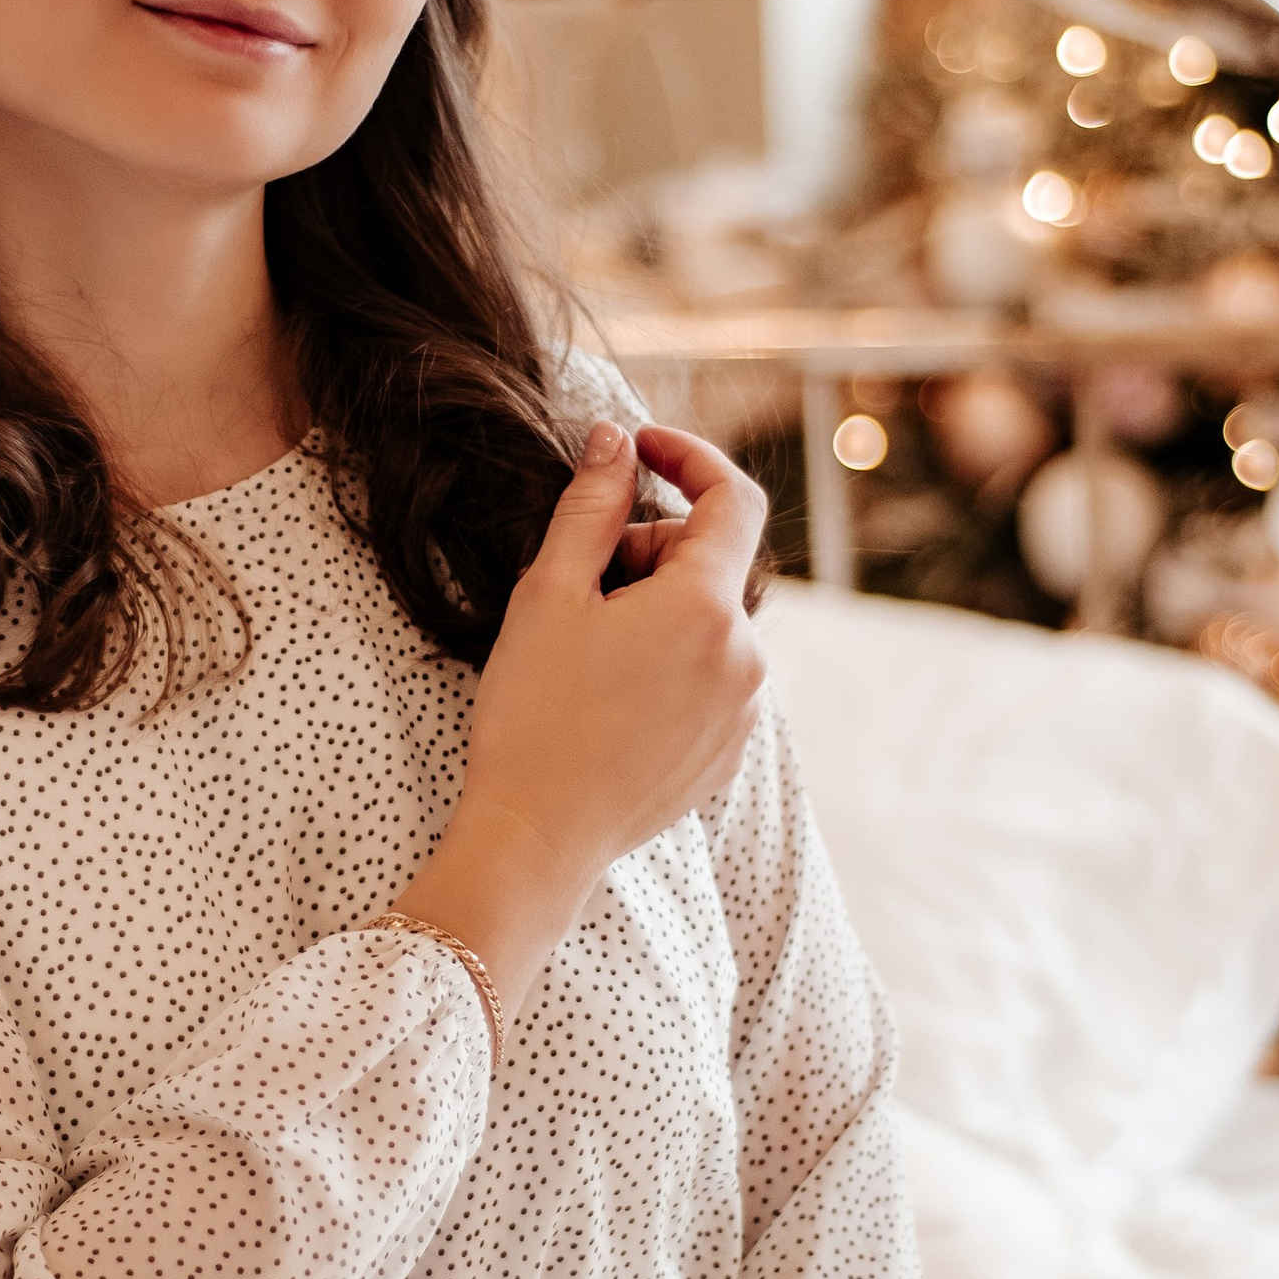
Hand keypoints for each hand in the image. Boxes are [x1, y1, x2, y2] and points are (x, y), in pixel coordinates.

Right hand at [390, 422, 768, 1023]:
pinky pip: (708, 678)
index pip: (733, 497)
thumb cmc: (533, 714)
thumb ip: (592, 506)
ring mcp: (743, 711)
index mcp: (706, 607)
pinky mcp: (727, 753)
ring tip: (585, 648)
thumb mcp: (550, 595)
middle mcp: (744, 657)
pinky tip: (606, 696)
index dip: (688, 455)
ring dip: (657, 608)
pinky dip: (667, 661)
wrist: (537, 838)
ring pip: (708, 623)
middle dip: (651, 548)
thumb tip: (616, 439)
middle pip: (712, 563)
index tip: (640, 447)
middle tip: (579, 578)